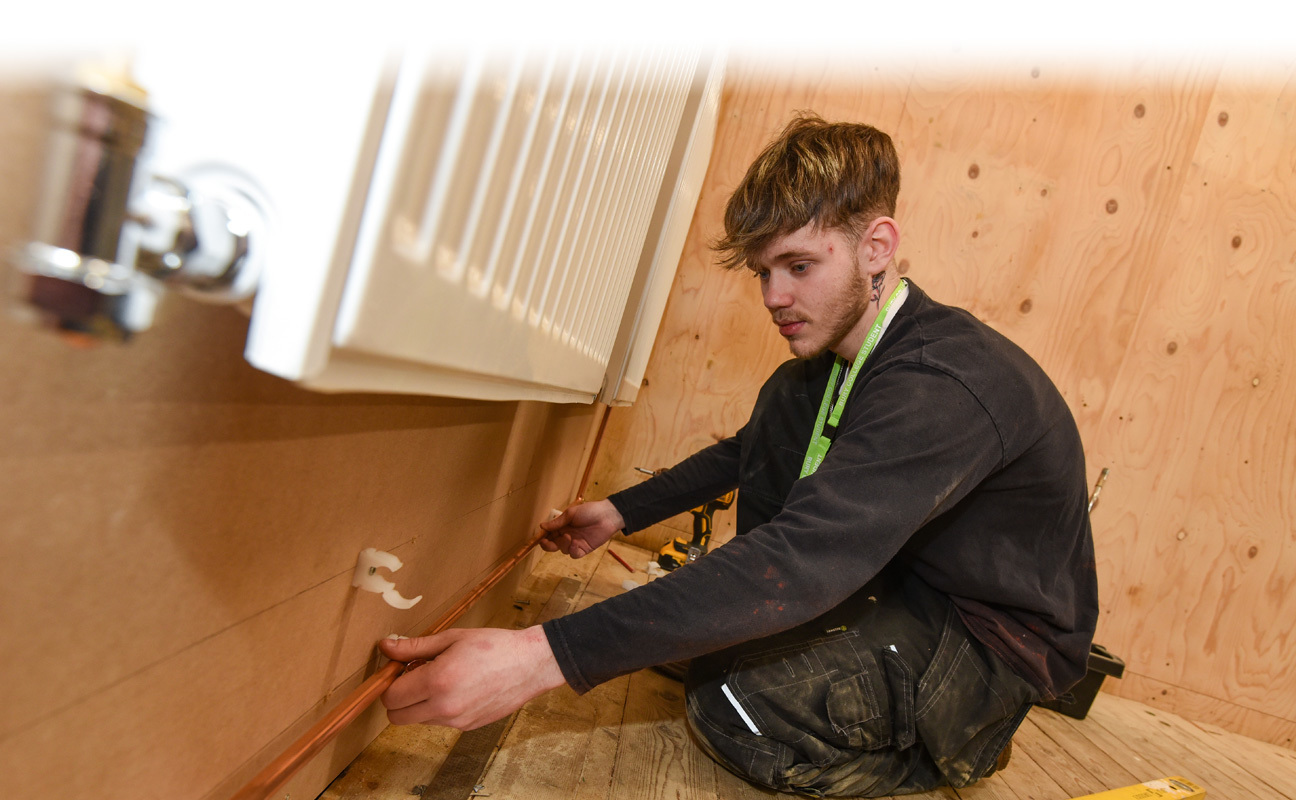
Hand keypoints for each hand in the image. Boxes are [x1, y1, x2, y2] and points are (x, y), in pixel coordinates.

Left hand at [379, 626, 565, 729]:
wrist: (530, 664)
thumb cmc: (493, 646)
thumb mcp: (452, 638)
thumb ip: (415, 647)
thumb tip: (386, 646)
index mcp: (438, 681)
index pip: (391, 697)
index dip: (391, 682)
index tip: (401, 669)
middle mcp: (444, 707)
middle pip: (397, 717)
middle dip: (399, 698)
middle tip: (415, 677)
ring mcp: (456, 721)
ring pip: (417, 721)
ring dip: (419, 704)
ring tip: (440, 680)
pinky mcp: (467, 727)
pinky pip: (439, 722)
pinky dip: (438, 709)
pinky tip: (457, 688)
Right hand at [538, 499, 624, 557]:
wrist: (606, 515)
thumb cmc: (589, 511)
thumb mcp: (570, 514)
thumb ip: (557, 522)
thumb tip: (542, 526)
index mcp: (563, 526)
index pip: (550, 534)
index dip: (543, 538)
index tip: (540, 538)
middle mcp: (567, 535)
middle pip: (553, 545)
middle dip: (548, 545)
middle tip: (546, 543)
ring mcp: (576, 543)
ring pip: (563, 550)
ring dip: (563, 545)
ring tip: (568, 536)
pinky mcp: (584, 549)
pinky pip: (574, 554)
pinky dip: (572, 551)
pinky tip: (574, 544)